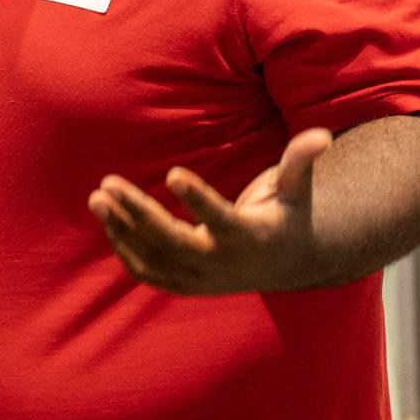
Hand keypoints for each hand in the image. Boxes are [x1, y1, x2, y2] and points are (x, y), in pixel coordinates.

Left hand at [88, 128, 332, 295]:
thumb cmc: (287, 215)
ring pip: (153, 257)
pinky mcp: (187, 285)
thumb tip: (322, 134)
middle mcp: (221, 262)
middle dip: (137, 211)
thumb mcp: (296, 190)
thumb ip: (300, 162)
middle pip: (172, 240)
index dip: (197, 197)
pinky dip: (126, 250)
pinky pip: (149, 272)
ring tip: (96, 197)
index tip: (173, 172)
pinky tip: (108, 221)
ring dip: (121, 228)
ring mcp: (200, 278)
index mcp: (247, 236)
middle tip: (107, 183)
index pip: (218, 218)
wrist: (287, 266)